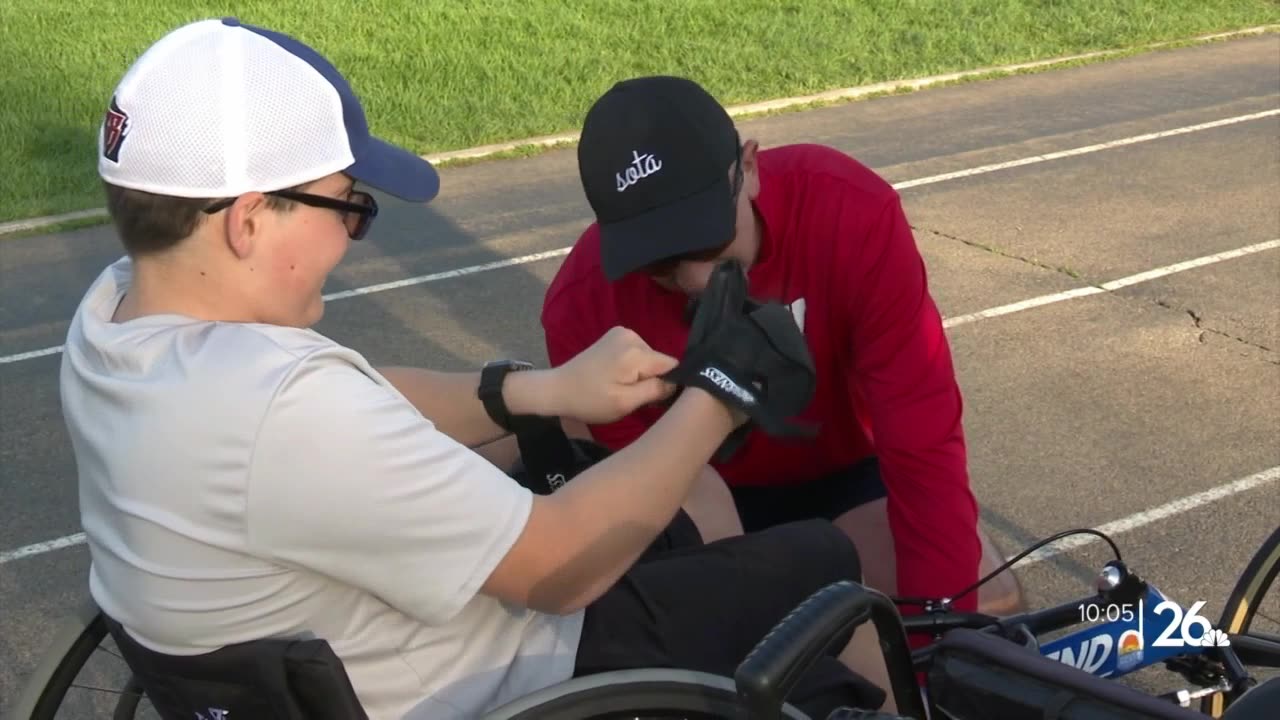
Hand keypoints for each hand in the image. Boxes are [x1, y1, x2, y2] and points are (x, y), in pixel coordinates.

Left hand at [550, 326, 678, 423]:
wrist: (558, 388)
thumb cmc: (590, 400)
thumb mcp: (625, 403)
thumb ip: (656, 390)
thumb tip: (678, 382)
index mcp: (636, 352)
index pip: (672, 366)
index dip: (668, 384)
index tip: (654, 399)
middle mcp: (633, 335)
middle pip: (660, 361)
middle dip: (653, 379)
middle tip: (632, 397)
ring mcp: (623, 332)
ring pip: (649, 358)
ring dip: (642, 374)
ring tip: (621, 387)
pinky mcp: (615, 335)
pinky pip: (638, 353)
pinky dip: (633, 367)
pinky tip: (617, 377)